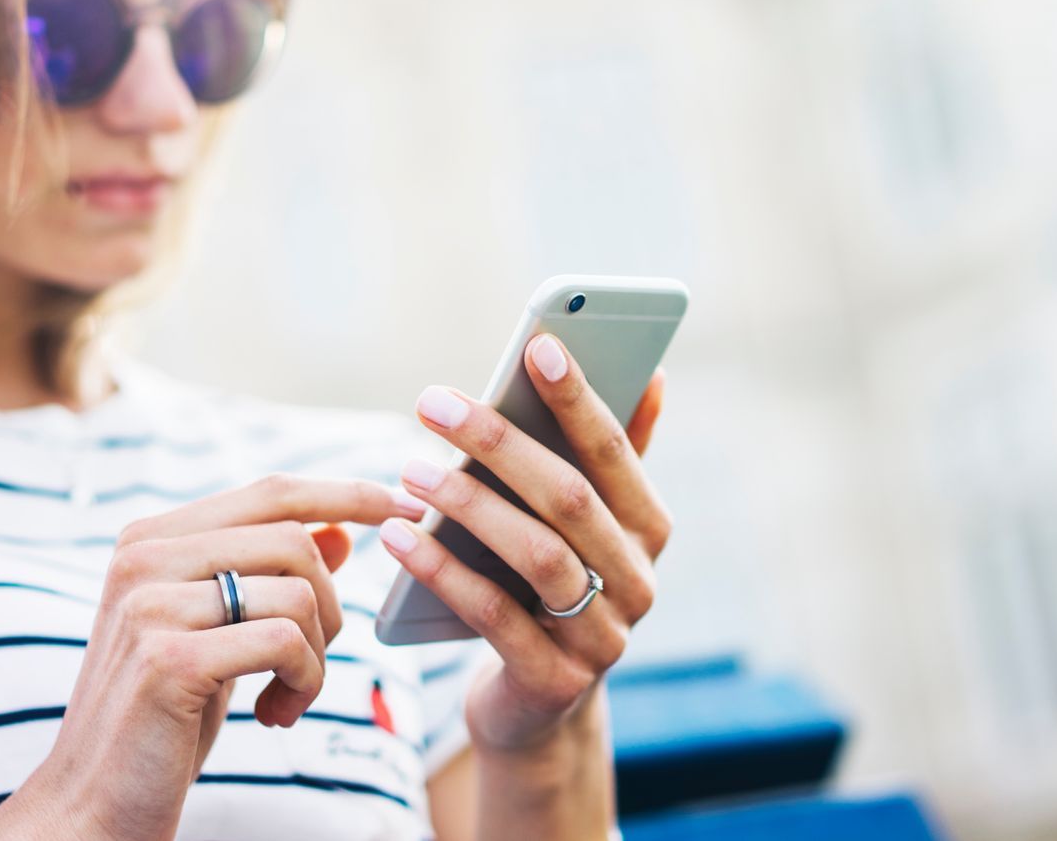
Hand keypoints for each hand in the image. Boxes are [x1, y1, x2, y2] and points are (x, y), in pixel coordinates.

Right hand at [0, 475, 424, 839]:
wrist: (93, 803)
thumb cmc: (163, 719)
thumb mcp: (222, 634)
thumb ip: (267, 577)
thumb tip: (341, 527)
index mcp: (152, 538)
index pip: (273, 492)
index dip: (348, 494)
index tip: (408, 507)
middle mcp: (143, 557)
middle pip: (294, 539)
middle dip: (329, 607)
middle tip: (309, 665)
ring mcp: (151, 604)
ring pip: (297, 592)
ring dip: (317, 657)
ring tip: (287, 699)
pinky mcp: (169, 658)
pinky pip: (286, 641)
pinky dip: (303, 682)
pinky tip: (273, 715)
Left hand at [378, 334, 669, 753]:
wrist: (538, 710)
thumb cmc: (550, 590)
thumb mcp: (587, 528)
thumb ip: (614, 456)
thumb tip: (655, 373)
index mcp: (649, 528)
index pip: (615, 451)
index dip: (578, 399)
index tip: (537, 346)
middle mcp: (638, 581)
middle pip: (569, 497)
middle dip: (499, 442)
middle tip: (432, 401)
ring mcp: (602, 637)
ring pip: (537, 556)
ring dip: (468, 505)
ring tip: (410, 468)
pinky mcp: (555, 682)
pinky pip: (495, 618)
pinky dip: (445, 573)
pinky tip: (401, 537)